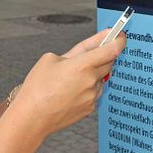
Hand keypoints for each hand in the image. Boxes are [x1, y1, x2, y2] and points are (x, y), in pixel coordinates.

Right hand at [11, 28, 125, 137]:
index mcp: (82, 65)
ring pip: (101, 78)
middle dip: (103, 55)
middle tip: (91, 52)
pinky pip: (94, 92)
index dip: (119, 40)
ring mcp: (92, 96)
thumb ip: (76, 51)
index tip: (120, 35)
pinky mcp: (90, 108)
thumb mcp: (51, 59)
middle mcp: (91, 81)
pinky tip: (70, 90)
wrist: (32, 117)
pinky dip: (88, 87)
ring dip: (93, 73)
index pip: (111, 50)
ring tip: (70, 77)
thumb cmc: (37, 87)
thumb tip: (92, 46)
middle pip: (108, 62)